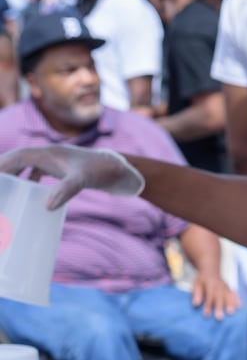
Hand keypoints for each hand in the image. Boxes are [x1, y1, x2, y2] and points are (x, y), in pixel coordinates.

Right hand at [0, 145, 145, 209]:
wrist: (121, 171)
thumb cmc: (103, 170)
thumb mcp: (83, 179)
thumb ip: (65, 190)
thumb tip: (47, 207)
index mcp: (49, 152)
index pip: (18, 156)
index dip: (3, 165)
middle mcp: (49, 155)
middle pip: (19, 161)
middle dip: (5, 172)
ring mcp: (56, 163)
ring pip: (28, 168)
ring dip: (16, 178)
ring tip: (6, 192)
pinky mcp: (62, 171)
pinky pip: (39, 176)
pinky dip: (31, 184)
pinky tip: (28, 196)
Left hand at [191, 274, 239, 319]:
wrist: (211, 270)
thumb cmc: (202, 280)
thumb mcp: (196, 285)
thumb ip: (197, 294)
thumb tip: (195, 304)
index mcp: (209, 285)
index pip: (209, 296)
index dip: (208, 306)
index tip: (207, 315)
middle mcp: (218, 286)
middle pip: (219, 298)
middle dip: (220, 307)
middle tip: (219, 318)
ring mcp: (225, 287)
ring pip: (228, 296)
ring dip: (230, 304)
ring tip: (231, 313)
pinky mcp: (229, 288)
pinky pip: (234, 293)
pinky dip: (237, 299)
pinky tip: (239, 306)